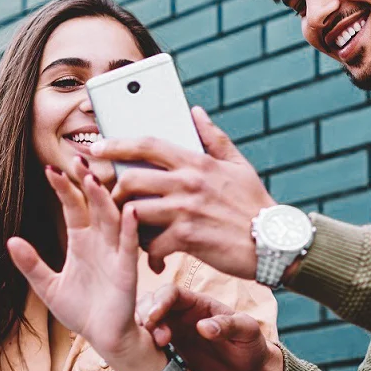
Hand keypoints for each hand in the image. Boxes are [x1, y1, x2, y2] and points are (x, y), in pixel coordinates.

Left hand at [5, 165, 148, 364]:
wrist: (104, 338)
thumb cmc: (81, 311)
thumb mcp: (47, 287)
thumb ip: (31, 264)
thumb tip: (10, 240)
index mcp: (82, 241)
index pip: (73, 207)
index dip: (63, 189)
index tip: (50, 169)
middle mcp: (101, 242)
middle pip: (95, 205)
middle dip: (87, 183)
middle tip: (79, 158)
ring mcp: (116, 253)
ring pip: (112, 219)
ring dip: (105, 199)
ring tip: (95, 179)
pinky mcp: (128, 270)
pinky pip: (131, 246)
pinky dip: (132, 229)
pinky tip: (131, 211)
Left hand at [91, 107, 275, 278]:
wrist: (273, 243)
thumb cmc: (255, 205)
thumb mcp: (238, 165)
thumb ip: (214, 137)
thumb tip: (195, 112)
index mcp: (197, 162)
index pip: (147, 144)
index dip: (117, 143)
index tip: (97, 146)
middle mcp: (188, 183)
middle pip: (131, 179)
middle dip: (114, 191)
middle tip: (114, 201)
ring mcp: (186, 210)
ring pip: (134, 212)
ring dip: (127, 223)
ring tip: (133, 231)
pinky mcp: (187, 238)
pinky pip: (152, 244)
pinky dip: (149, 253)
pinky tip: (156, 258)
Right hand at [137, 285, 284, 370]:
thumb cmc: (251, 345)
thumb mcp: (247, 331)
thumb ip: (227, 325)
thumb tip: (203, 326)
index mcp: (199, 303)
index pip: (172, 293)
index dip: (159, 302)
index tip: (153, 318)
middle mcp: (181, 315)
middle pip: (152, 304)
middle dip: (144, 316)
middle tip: (152, 336)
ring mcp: (173, 332)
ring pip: (145, 323)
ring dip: (140, 332)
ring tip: (147, 348)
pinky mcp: (169, 351)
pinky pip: (148, 344)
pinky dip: (140, 347)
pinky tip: (141, 357)